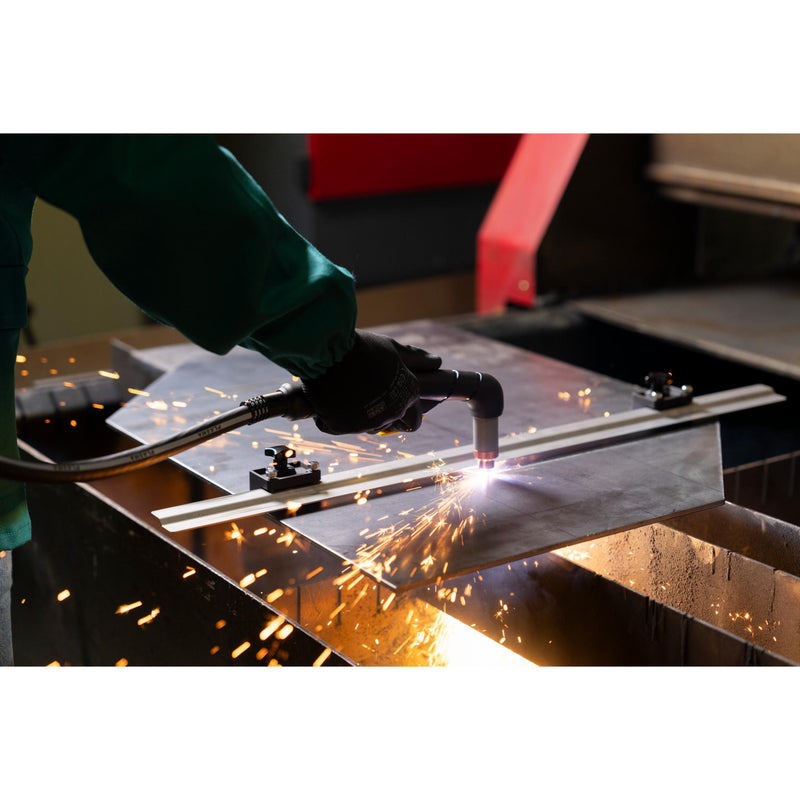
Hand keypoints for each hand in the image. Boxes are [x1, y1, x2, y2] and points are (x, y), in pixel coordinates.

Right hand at [301, 330, 441, 434]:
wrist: (327, 349)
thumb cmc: (361, 347)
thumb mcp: (391, 348)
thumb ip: (415, 358)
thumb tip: (437, 361)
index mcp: (408, 394)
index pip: (414, 417)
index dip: (403, 408)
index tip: (389, 398)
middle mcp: (393, 412)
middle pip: (393, 425)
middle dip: (384, 415)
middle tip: (367, 396)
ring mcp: (368, 423)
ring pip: (367, 427)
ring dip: (360, 415)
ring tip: (347, 392)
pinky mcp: (342, 427)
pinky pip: (338, 426)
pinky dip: (333, 416)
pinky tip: (328, 397)